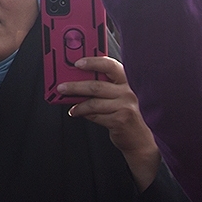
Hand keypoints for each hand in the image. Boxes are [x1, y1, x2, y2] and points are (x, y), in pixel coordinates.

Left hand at [60, 56, 159, 190]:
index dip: (93, 62)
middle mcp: (127, 91)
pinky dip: (83, 114)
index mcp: (126, 81)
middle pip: (97, 85)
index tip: (77, 63)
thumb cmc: (125, 113)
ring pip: (93, 102)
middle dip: (76, 86)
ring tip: (68, 103)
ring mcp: (125, 106)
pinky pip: (95, 115)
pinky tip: (76, 113)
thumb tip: (77, 81)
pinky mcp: (120, 120)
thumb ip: (103, 86)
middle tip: (62, 87)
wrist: (139, 139)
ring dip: (77, 103)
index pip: (110, 65)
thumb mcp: (118, 95)